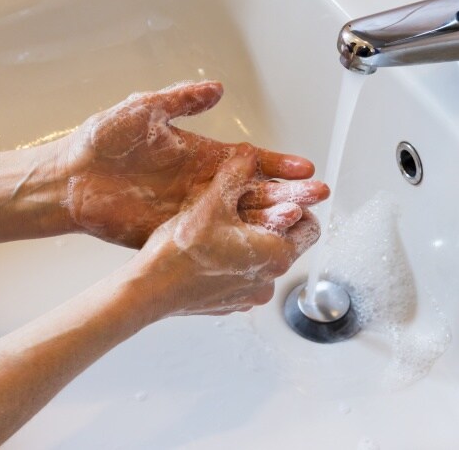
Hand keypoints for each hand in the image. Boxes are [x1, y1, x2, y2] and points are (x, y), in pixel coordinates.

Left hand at [61, 81, 327, 247]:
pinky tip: (261, 247)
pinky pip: (215, 238)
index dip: (279, 165)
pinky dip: (239, 243)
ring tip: (298, 221)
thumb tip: (217, 87)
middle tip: (316, 197)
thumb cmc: (103, 142)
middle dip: (287, 193)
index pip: (252, 161)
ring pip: (242, 217)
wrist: (71, 179)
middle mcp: (206, 184)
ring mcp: (195, 210)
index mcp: (204, 155)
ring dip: (270, 218)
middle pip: (255, 190)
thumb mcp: (145, 110)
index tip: (305, 169)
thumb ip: (182, 100)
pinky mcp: (179, 232)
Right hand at [128, 144, 320, 320]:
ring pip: (266, 260)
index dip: (298, 206)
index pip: (311, 227)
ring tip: (230, 225)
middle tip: (253, 205)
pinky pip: (246, 277)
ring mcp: (251, 296)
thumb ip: (236, 174)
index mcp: (276, 256)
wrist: (147, 291)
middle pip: (289, 244)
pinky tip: (215, 248)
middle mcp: (270, 281)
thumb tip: (250, 155)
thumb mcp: (212, 202)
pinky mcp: (232, 303)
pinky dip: (238, 261)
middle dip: (276, 222)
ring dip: (256, 241)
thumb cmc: (180, 253)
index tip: (282, 196)